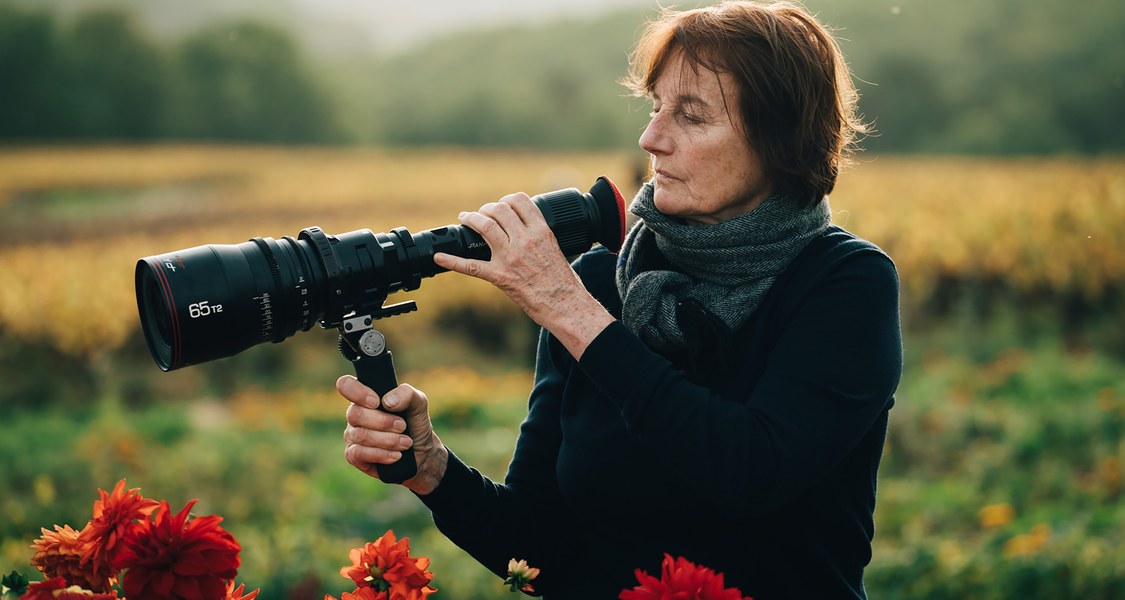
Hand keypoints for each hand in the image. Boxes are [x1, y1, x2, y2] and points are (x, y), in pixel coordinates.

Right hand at [338, 375, 447, 494]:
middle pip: (355, 414)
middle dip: (383, 421)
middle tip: (402, 426)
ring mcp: (352, 435)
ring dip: (388, 440)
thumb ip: (406, 394)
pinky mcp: (353, 456)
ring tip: (406, 443)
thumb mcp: (418, 404)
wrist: (422, 453)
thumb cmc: (415, 424)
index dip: (357, 392)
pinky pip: (358, 453)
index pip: (346, 385)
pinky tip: (396, 455)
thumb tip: (387, 401)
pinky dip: (381, 454)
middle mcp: (355, 414)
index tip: (377, 402)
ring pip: (360, 435)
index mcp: (366, 396)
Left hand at [433, 193, 613, 358]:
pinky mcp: (500, 276)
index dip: (507, 200)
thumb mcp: (556, 248)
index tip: (502, 205)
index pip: (520, 201)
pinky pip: (471, 266)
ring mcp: (511, 257)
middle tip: (482, 213)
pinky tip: (440, 257)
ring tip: (465, 219)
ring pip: (485, 226)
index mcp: (541, 231)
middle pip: (499, 210)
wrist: (566, 305)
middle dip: (487, 208)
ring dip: (471, 218)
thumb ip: (540, 236)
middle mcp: (525, 240)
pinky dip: (452, 261)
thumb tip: (526, 229)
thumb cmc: (564, 281)